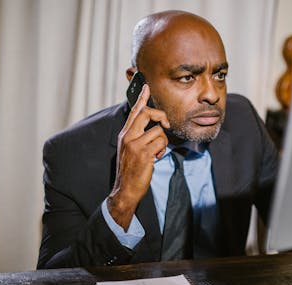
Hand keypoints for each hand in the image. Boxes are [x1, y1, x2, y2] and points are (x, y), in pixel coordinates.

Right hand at [107, 84, 169, 229]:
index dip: (141, 98)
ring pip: (159, 130)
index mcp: (125, 134)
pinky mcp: (143, 153)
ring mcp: (135, 144)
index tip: (146, 86)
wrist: (124, 190)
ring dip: (163, 142)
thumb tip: (154, 129)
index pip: (134, 112)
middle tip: (166, 124)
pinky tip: (156, 158)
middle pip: (146, 113)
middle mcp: (128, 136)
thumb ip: (138, 138)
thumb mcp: (130, 151)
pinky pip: (161, 142)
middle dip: (161, 116)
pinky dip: (162, 150)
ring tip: (156, 153)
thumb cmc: (130, 171)